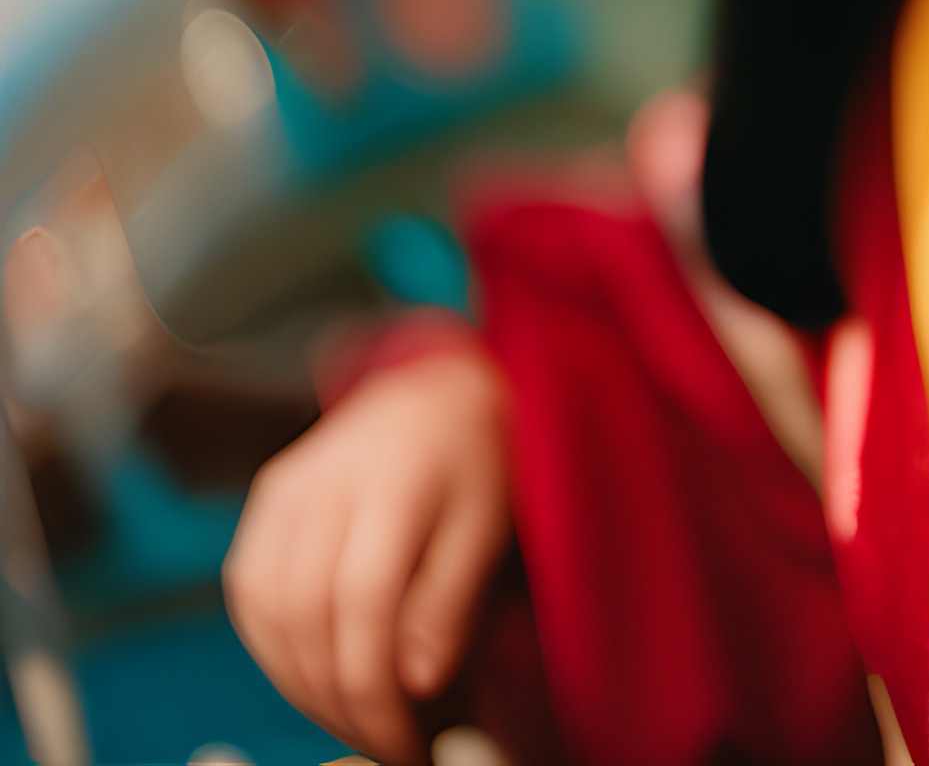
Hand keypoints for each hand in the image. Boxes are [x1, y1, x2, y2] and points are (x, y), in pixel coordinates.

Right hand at [224, 348, 512, 764]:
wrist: (435, 390)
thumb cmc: (471, 454)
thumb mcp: (486, 521)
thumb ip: (450, 601)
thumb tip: (416, 686)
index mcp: (391, 477)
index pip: (362, 604)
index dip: (374, 687)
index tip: (407, 740)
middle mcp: (324, 480)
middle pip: (308, 616)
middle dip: (341, 700)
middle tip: (386, 741)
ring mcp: (284, 490)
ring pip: (268, 615)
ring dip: (304, 686)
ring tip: (357, 715)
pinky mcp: (266, 503)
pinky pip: (250, 595)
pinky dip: (276, 649)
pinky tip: (317, 674)